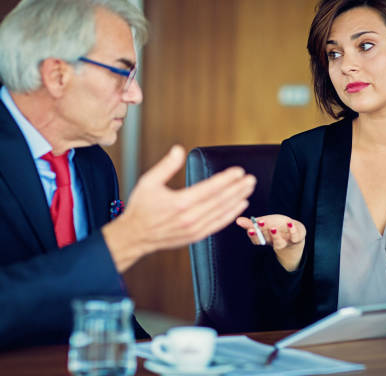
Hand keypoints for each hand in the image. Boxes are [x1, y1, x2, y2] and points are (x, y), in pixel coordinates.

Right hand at [103, 145, 256, 271]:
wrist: (135, 235)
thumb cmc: (141, 208)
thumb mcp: (148, 182)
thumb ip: (166, 165)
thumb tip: (179, 149)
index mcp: (180, 202)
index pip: (210, 188)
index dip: (227, 179)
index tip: (238, 171)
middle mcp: (189, 217)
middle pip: (220, 200)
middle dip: (238, 188)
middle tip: (250, 179)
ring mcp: (194, 228)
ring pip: (222, 212)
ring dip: (237, 200)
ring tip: (248, 189)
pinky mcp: (195, 236)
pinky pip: (218, 225)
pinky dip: (230, 215)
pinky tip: (239, 206)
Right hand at [235, 214, 304, 271]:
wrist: (294, 235)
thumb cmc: (276, 227)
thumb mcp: (264, 224)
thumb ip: (251, 223)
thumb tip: (237, 220)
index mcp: (265, 239)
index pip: (257, 239)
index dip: (253, 235)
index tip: (250, 228)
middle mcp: (274, 242)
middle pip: (267, 240)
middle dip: (263, 234)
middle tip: (259, 225)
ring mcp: (285, 241)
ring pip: (279, 242)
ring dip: (276, 236)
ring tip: (273, 228)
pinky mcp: (296, 238)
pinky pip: (295, 237)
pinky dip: (293, 230)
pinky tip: (290, 223)